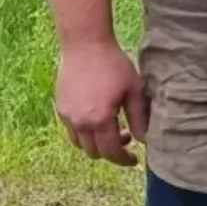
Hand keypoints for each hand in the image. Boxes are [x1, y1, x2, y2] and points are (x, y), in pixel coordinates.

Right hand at [56, 39, 147, 166]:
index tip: (135, 160)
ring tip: (113, 127)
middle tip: (127, 137)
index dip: (124, 159)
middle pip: (94, 152)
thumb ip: (139, 117)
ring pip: (80, 144)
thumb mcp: (133, 90)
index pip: (111, 152)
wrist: (86, 46)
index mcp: (99, 120)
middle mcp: (79, 123)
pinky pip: (72, 131)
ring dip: (96, 143)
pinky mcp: (61, 108)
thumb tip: (145, 139)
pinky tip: (97, 118)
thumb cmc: (114, 65)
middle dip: (112, 151)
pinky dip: (85, 133)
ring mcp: (67, 117)